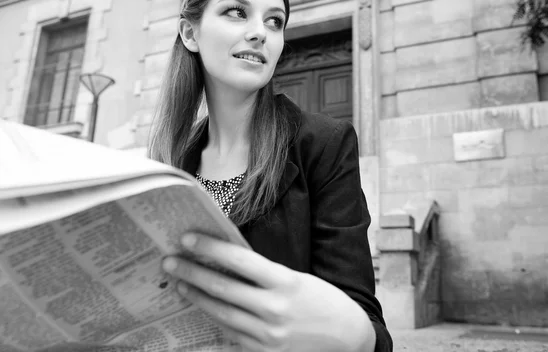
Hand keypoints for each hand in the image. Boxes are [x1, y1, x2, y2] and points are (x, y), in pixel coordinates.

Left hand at [162, 232, 375, 351]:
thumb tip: (228, 261)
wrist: (347, 339)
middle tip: (170, 261)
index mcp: (286, 282)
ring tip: (179, 284)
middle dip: (192, 272)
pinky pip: (231, 334)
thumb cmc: (323, 301)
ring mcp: (268, 335)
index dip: (211, 248)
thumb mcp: (298, 279)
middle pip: (223, 287)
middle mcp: (275, 309)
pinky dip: (214, 319)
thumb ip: (265, 274)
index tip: (189, 238)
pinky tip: (201, 308)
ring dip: (197, 296)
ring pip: (222, 312)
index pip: (240, 260)